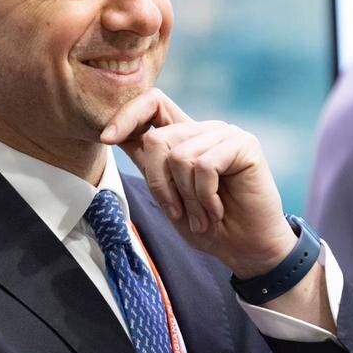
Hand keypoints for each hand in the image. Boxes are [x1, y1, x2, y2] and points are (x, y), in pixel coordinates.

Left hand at [101, 88, 296, 277]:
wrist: (246, 249)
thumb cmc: (207, 225)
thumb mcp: (167, 194)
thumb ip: (148, 164)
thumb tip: (110, 134)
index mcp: (184, 136)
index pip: (151, 103)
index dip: (126, 115)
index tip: (106, 138)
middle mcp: (203, 129)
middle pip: (157, 139)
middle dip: (160, 185)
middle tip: (179, 212)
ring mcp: (225, 133)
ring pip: (179, 156)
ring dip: (187, 198)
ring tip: (202, 215)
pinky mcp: (244, 144)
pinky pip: (204, 166)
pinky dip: (205, 196)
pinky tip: (217, 209)